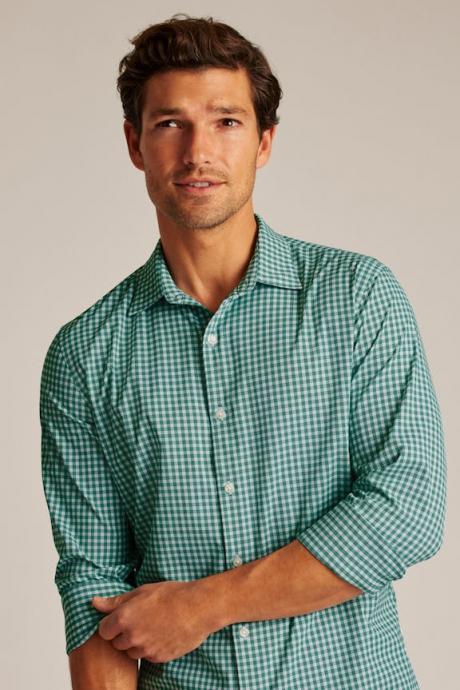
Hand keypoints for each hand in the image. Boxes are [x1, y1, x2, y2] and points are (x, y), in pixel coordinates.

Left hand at [91, 580, 218, 663]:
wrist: (198, 607)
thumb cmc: (171, 595)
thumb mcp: (142, 591)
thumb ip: (116, 601)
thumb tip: (94, 602)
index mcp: (124, 618)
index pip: (103, 630)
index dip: (111, 624)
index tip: (121, 618)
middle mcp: (132, 636)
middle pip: (116, 643)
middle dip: (124, 634)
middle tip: (140, 620)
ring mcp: (145, 649)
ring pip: (131, 652)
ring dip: (137, 643)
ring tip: (153, 626)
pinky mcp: (158, 658)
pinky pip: (147, 656)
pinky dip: (151, 648)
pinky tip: (162, 633)